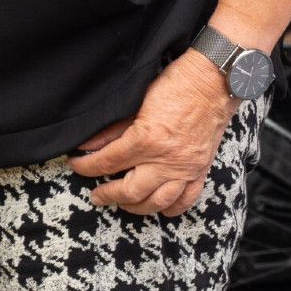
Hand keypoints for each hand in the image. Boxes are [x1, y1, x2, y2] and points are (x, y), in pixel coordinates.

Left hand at [70, 51, 235, 215]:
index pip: (106, 162)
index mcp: (146, 140)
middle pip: (129, 191)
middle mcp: (166, 160)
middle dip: (107, 195)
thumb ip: (112, 129)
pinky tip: (160, 207)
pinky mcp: (200, 170)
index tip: (77, 165)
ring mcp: (186, 168)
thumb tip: (88, 146)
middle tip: (97, 195)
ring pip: (156, 202)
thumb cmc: (177, 86)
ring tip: (123, 203)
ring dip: (136, 207)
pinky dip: (172, 208)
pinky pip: (187, 199)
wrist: (214, 83)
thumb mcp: (137, 103)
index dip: (85, 167)